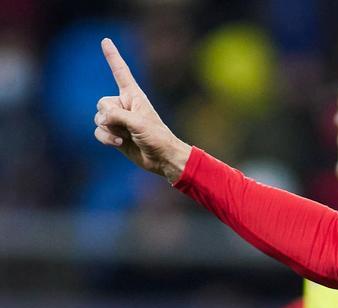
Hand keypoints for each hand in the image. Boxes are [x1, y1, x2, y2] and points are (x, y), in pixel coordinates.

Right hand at [94, 38, 191, 182]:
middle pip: (102, 102)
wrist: (162, 159)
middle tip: (127, 126)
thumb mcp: (138, 123)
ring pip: (98, 118)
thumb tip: (101, 118)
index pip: (121, 72)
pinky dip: (105, 138)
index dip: (112, 57)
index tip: (106, 41)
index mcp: (134, 96)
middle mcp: (124, 105)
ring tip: (125, 137)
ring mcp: (118, 120)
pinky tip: (118, 144)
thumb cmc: (157, 138)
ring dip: (109, 130)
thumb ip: (117, 116)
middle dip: (109, 116)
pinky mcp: (114, 134)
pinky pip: (98, 132)